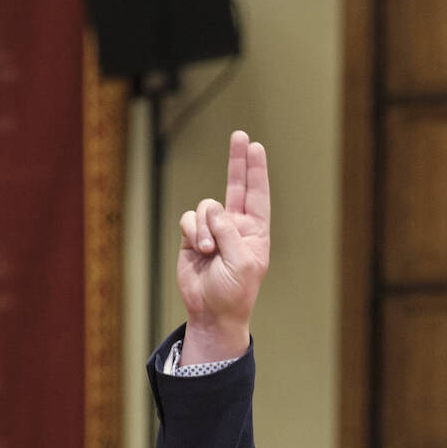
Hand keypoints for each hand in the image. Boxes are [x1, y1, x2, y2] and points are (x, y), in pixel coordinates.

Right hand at [176, 131, 269, 364]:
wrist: (210, 312)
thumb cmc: (235, 292)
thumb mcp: (242, 263)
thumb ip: (229, 232)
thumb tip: (214, 208)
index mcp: (255, 231)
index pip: (257, 195)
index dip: (256, 171)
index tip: (256, 147)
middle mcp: (235, 226)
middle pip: (235, 185)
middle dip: (237, 160)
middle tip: (240, 135)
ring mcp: (213, 230)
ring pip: (206, 207)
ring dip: (205, 227)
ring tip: (208, 250)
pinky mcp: (191, 236)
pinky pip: (189, 219)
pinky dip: (192, 231)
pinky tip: (198, 249)